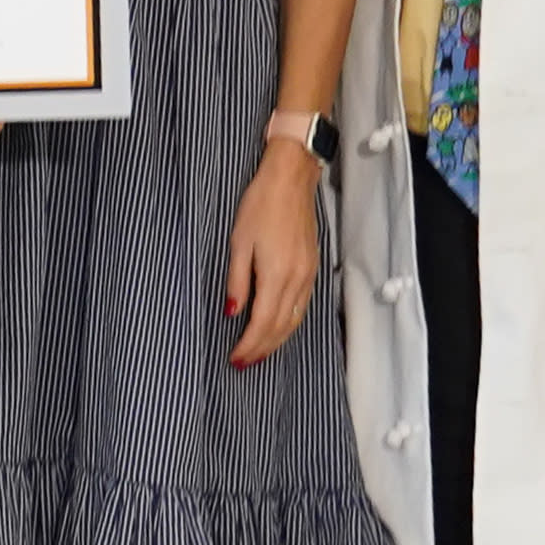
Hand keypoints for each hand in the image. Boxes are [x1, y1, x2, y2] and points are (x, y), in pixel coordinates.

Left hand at [222, 144, 322, 369]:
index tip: (235, 359)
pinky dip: (289, 324)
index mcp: (277, 275)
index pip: (262, 322)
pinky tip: (278, 328)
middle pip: (281, 327)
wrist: (291, 180)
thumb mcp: (238, 242)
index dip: (249, 345)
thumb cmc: (261, 205)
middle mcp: (297, 280)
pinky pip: (302, 306)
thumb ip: (237, 281)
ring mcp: (308, 275)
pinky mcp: (312, 268)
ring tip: (259, 353)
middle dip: (262, 349)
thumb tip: (232, 311)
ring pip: (295, 320)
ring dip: (277, 340)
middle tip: (244, 363)